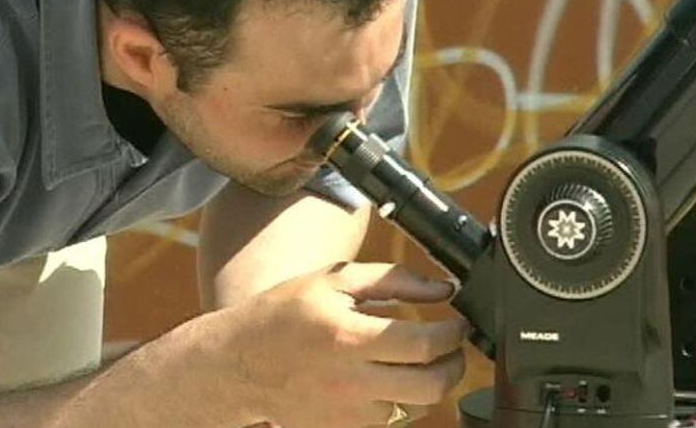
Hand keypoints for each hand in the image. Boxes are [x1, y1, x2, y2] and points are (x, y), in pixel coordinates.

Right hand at [221, 262, 469, 427]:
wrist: (239, 363)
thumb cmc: (284, 315)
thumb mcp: (334, 281)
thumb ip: (393, 280)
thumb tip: (443, 287)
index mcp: (349, 337)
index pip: (425, 344)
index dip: (453, 332)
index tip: (457, 322)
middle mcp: (352, 381)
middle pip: (432, 386)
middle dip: (455, 364)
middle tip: (451, 346)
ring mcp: (349, 414)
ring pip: (417, 407)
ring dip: (428, 382)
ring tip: (418, 359)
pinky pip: (392, 420)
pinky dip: (401, 399)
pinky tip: (388, 377)